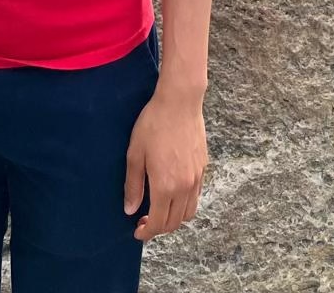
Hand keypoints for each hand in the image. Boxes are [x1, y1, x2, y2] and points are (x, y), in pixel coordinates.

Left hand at [123, 85, 207, 241]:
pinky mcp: (203, 167)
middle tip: (145, 221)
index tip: (137, 232)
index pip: (158, 223)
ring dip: (174, 218)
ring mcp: (196, 178)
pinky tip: (173, 193)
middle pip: (174, 222)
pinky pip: (196, 196)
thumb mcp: (135, 153)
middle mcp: (184, 187)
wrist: (180, 101)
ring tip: (160, 209)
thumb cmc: (154, 124)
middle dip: (159, 228)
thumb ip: (133, 185)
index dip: (146, 233)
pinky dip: (185, 204)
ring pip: (188, 212)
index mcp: (165, 186)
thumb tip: (130, 210)